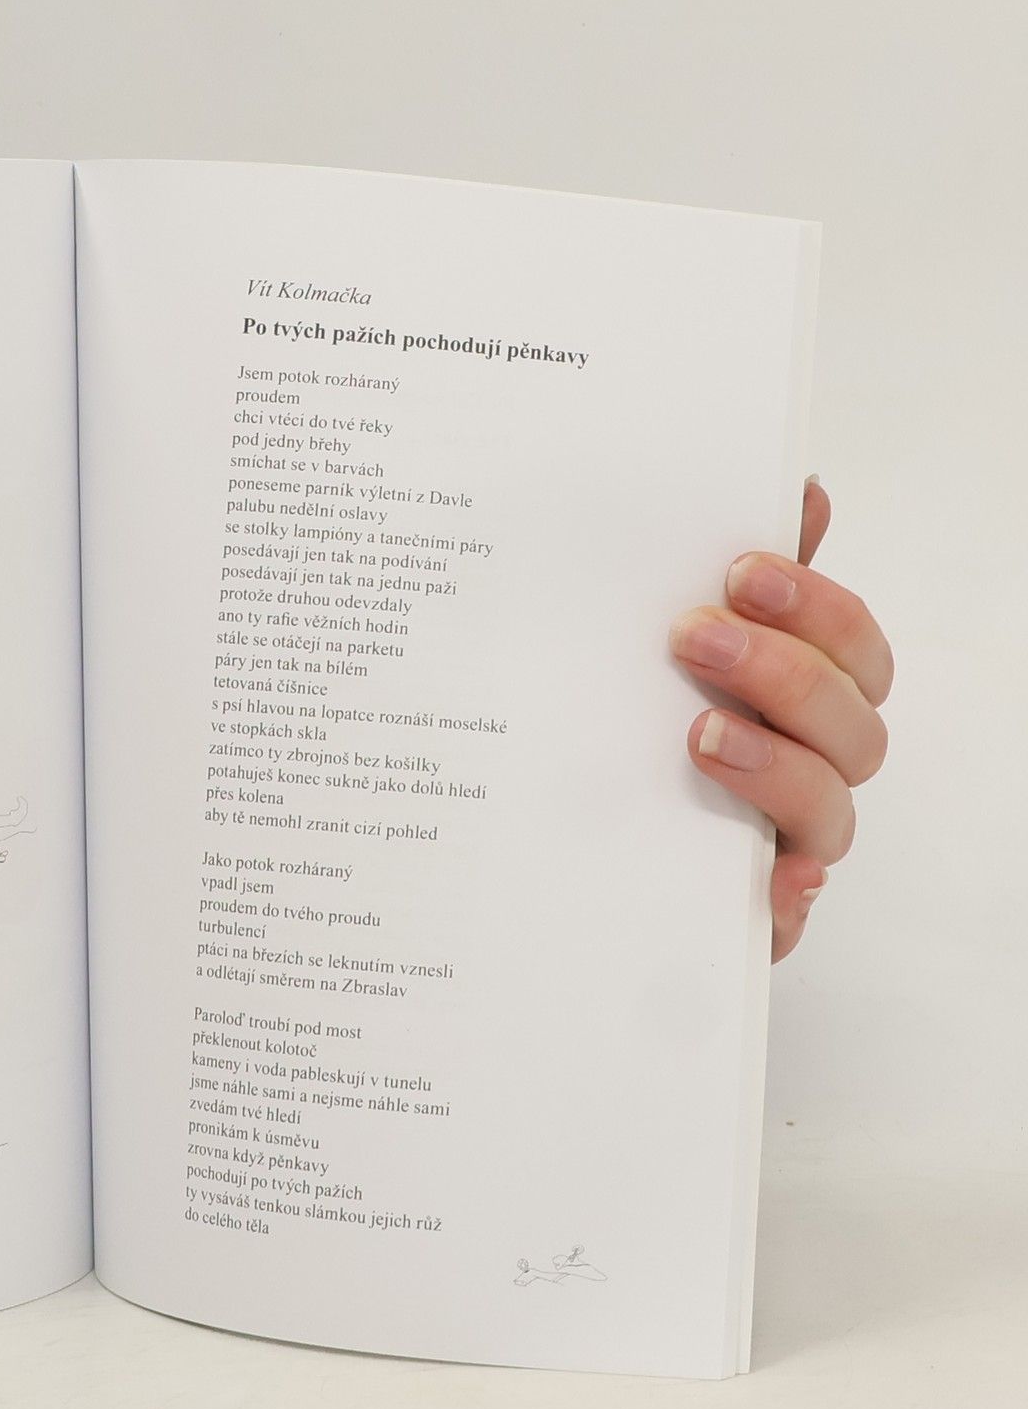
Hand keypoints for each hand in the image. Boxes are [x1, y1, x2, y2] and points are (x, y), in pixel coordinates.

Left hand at [669, 478, 890, 960]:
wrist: (555, 857)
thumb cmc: (633, 733)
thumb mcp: (662, 651)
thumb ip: (731, 583)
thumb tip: (801, 491)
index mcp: (804, 697)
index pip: (853, 645)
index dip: (815, 604)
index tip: (740, 568)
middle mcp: (808, 767)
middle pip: (852, 725)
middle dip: (782, 671)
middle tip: (693, 635)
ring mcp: (782, 843)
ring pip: (829, 812)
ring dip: (776, 766)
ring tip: (700, 737)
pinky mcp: (745, 916)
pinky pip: (783, 918)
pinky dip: (785, 897)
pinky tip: (770, 876)